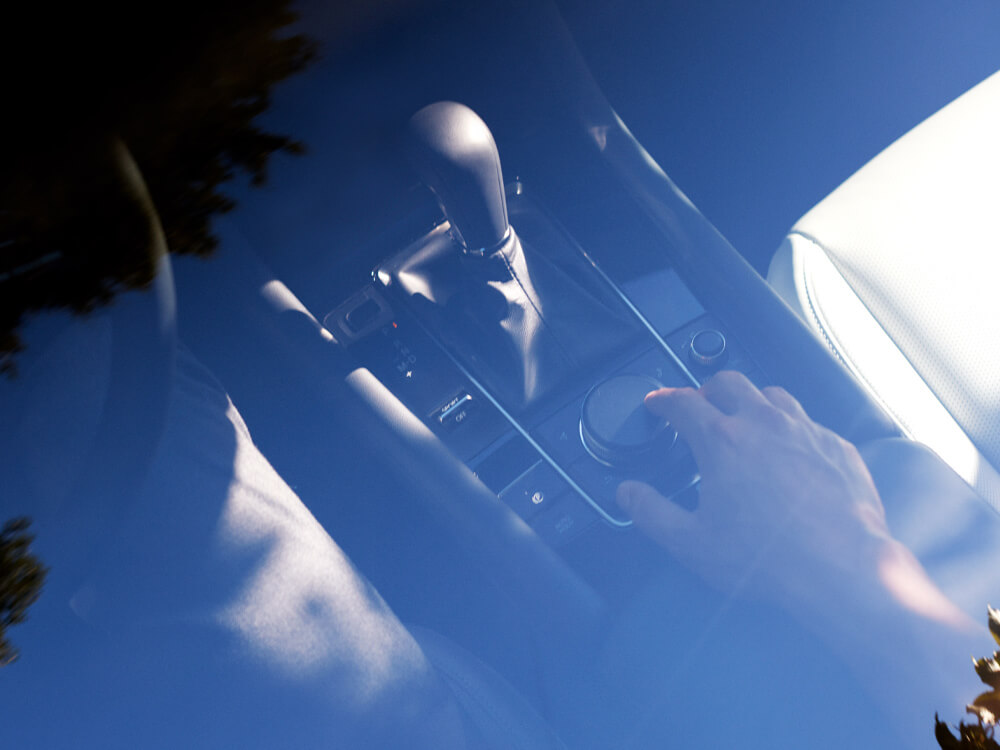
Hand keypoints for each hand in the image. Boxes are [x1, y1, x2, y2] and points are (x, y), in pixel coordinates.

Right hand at [616, 370, 894, 609]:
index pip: (683, 402)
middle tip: (698, 406)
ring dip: (751, 402)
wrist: (842, 569)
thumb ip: (651, 512)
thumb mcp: (692, 543)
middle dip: (707, 389)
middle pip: (729, 383)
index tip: (656, 403)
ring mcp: (806, 430)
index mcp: (722, 440)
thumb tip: (627, 492)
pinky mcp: (838, 446)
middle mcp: (764, 423)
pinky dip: (790, 428)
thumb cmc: (765, 559)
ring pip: (772, 395)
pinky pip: (808, 422)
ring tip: (744, 421)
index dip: (663, 400)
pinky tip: (789, 452)